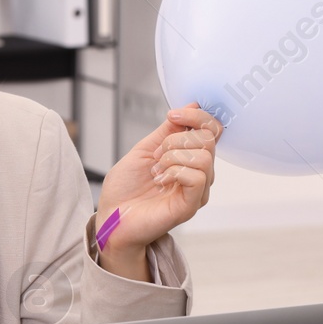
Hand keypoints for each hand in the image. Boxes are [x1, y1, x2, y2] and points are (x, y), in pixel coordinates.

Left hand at [95, 103, 221, 269]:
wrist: (111, 217)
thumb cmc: (124, 189)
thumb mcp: (144, 150)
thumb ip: (168, 131)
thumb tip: (192, 106)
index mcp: (189, 158)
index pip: (211, 130)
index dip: (197, 116)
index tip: (173, 115)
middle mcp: (198, 173)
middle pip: (209, 139)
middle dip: (177, 139)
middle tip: (157, 155)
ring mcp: (197, 190)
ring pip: (204, 157)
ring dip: (173, 157)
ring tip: (157, 171)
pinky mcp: (191, 204)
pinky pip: (197, 177)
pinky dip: (174, 172)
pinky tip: (160, 181)